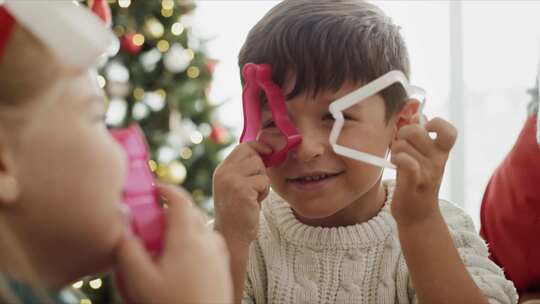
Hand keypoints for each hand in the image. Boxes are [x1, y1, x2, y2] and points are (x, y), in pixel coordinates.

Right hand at [115, 184, 232, 303]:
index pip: (180, 199)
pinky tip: (180, 260)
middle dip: (171, 209)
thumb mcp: (140, 281)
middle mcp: (208, 240)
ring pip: (199, 227)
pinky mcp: (223, 265)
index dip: (166, 189)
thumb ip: (128, 250)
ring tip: (163, 243)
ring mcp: (218, 253)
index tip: (153, 188)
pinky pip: (207, 242)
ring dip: (182, 226)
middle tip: (150, 220)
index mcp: (188, 238)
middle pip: (190, 211)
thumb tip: (122, 227)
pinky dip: (193, 240)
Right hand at [212, 142, 270, 244]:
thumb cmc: (239, 211)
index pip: (243, 146)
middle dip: (260, 168)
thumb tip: (265, 149)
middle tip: (255, 186)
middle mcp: (224, 173)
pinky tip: (254, 203)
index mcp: (222, 170)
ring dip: (262, 182)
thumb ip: (244, 169)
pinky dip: (264, 192)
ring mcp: (231, 181)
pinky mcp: (242, 190)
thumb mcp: (236, 185)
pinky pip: (264, 181)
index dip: (258, 147)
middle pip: (253, 153)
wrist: (232, 236)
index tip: (268, 151)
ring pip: (259, 167)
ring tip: (254, 196)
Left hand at [390, 116, 456, 225]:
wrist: (418, 215)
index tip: (425, 129)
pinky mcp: (413, 183)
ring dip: (395, 149)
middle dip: (402, 133)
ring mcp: (427, 172)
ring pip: (402, 144)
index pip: (449, 131)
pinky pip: (407, 161)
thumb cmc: (417, 180)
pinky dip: (399, 158)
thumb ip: (420, 133)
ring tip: (398, 160)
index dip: (436, 124)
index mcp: (442, 152)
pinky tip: (396, 163)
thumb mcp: (423, 155)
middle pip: (416, 130)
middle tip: (400, 145)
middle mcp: (438, 161)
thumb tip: (414, 111)